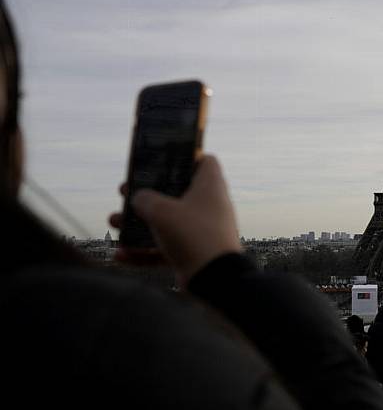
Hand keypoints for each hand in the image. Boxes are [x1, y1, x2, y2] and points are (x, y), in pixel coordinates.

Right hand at [109, 155, 241, 285]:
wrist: (213, 279)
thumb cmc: (192, 235)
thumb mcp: (162, 211)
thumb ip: (145, 199)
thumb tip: (138, 197)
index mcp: (209, 186)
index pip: (205, 161)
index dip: (186, 157)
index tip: (163, 159)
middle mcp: (209, 205)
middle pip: (176, 192)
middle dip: (148, 193)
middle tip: (125, 192)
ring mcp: (202, 229)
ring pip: (167, 221)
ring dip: (140, 222)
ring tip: (114, 222)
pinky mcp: (194, 252)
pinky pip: (166, 247)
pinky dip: (145, 250)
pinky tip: (121, 254)